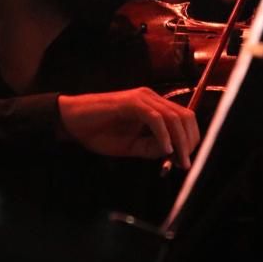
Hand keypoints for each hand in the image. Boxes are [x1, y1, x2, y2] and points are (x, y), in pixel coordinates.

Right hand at [57, 87, 200, 168]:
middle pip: (184, 116)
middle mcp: (151, 98)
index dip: (191, 139)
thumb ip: (150, 148)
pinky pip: (155, 118)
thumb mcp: (130, 146)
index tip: (186, 161)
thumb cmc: (98, 132)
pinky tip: (165, 150)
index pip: (183, 118)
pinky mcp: (131, 102)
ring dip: (180, 141)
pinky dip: (163, 135)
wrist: (71, 122)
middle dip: (190, 141)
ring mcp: (141, 98)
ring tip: (178, 160)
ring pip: (173, 117)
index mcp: (153, 105)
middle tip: (185, 163)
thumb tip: (172, 152)